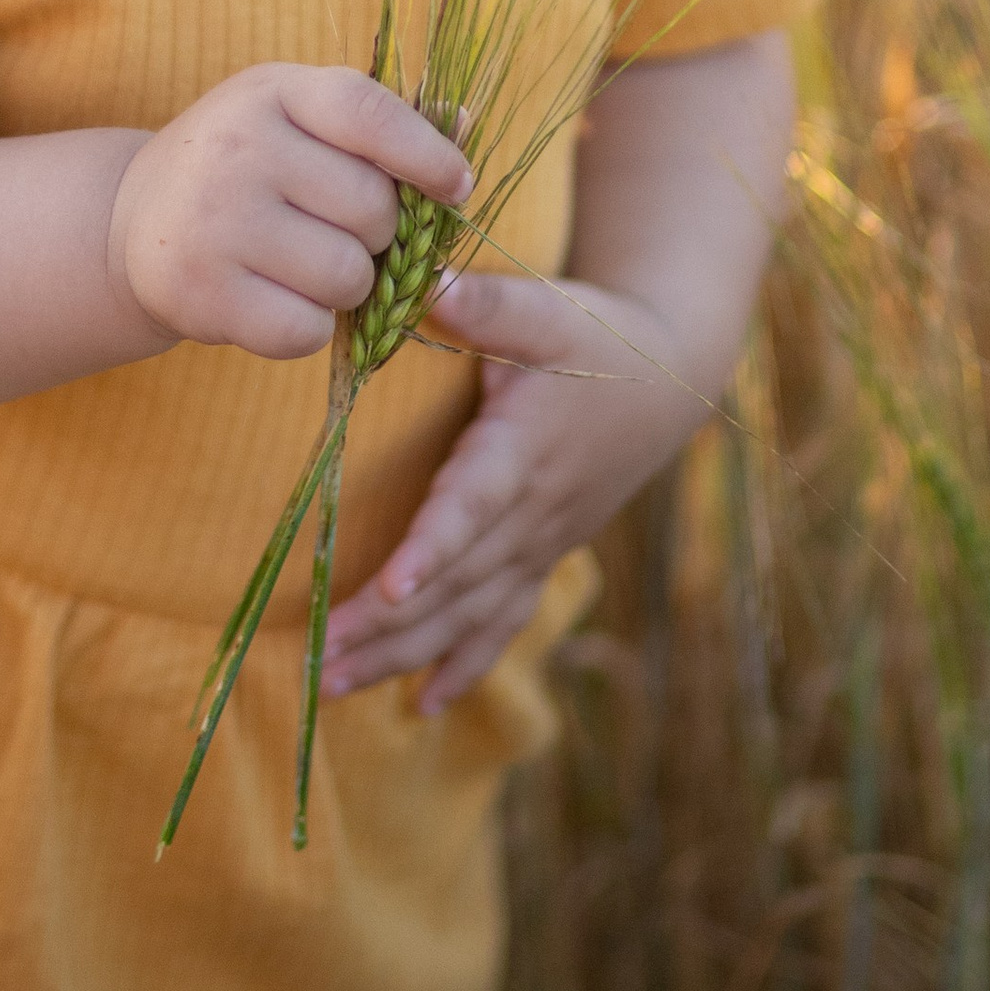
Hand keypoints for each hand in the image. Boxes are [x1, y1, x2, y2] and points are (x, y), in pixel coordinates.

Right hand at [106, 66, 468, 362]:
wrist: (131, 221)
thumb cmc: (243, 165)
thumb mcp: (298, 118)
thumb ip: (378, 121)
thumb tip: (464, 122)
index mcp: (274, 91)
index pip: (369, 115)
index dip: (428, 155)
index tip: (457, 188)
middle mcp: (238, 147)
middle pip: (373, 212)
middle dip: (377, 236)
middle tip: (336, 232)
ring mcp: (214, 221)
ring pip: (347, 278)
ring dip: (346, 287)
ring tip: (303, 266)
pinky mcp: (199, 292)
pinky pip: (305, 331)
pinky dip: (306, 329)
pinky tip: (274, 300)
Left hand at [318, 267, 713, 713]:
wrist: (670, 376)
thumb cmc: (597, 335)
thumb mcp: (548, 309)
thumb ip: (488, 305)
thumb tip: (428, 283)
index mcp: (524, 449)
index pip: (473, 506)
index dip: (434, 548)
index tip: (390, 587)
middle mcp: (534, 511)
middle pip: (458, 581)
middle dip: (389, 625)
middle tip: (320, 659)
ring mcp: (541, 543)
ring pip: (471, 614)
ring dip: (405, 654)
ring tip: (337, 687)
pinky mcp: (544, 555)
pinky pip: (503, 623)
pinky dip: (463, 665)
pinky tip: (421, 707)